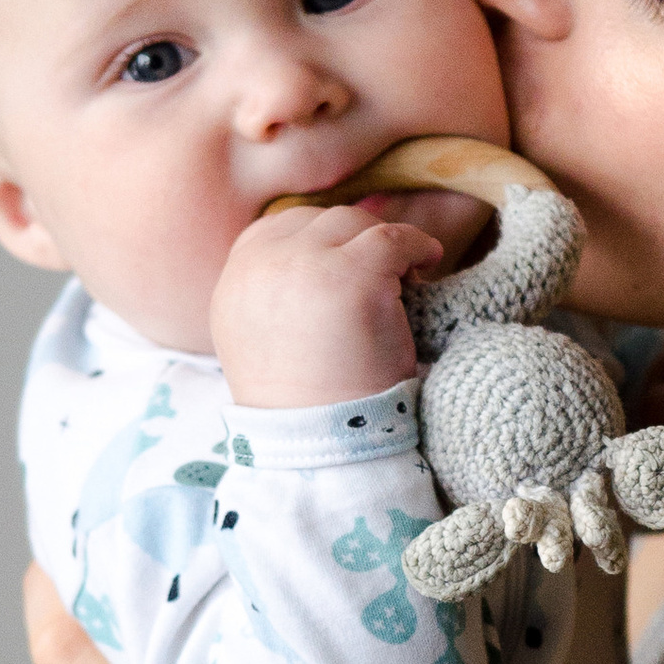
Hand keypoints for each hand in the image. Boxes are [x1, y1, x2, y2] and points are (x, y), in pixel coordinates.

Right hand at [211, 204, 441, 408]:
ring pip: (353, 222)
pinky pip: (393, 237)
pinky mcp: (353, 276)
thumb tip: (316, 261)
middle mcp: (261, 265)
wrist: (324, 441)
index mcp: (234, 280)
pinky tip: (429, 262)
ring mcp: (305, 264)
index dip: (322, 242)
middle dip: (352, 242)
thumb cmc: (306, 404)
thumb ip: (275, 294)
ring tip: (405, 278)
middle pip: (317, 221)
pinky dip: (417, 245)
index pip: (277, 230)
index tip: (350, 264)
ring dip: (381, 245)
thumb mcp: (264, 339)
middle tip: (384, 276)